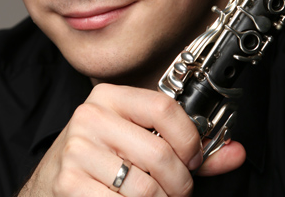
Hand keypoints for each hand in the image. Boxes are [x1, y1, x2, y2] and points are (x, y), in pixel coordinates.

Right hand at [18, 83, 244, 195]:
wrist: (49, 184)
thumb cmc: (98, 160)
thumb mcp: (136, 141)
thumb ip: (186, 147)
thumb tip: (235, 151)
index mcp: (109, 98)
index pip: (164, 108)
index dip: (190, 140)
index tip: (193, 159)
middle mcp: (91, 117)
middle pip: (161, 155)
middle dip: (180, 184)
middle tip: (176, 190)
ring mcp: (78, 149)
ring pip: (147, 189)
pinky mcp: (70, 182)